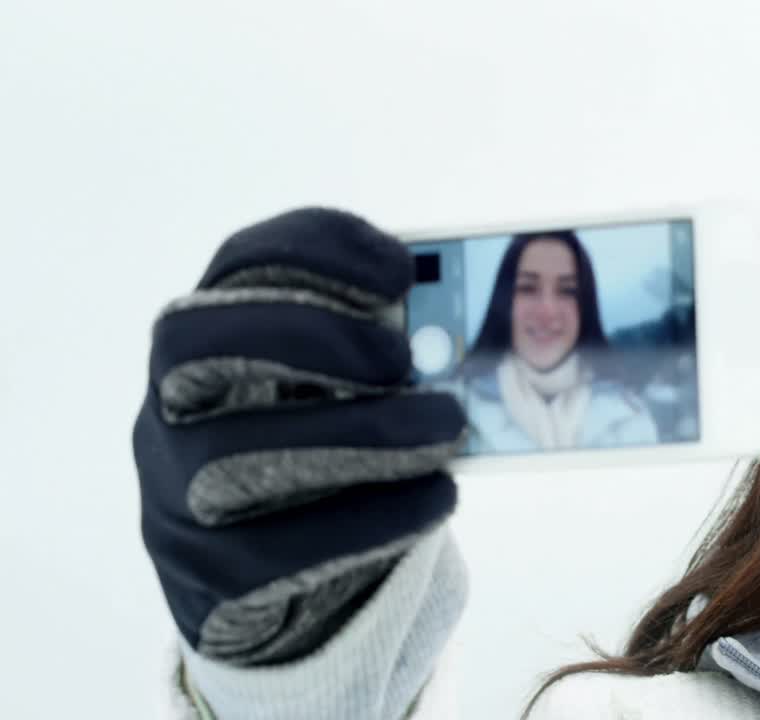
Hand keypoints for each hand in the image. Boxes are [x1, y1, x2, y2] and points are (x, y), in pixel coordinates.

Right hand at [133, 208, 465, 665]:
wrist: (270, 587)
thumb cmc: (322, 462)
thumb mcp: (345, 397)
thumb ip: (382, 359)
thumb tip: (456, 343)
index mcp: (212, 344)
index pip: (236, 267)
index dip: (311, 251)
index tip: (400, 267)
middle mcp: (168, 410)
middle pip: (194, 343)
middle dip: (307, 336)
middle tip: (402, 358)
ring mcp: (172, 495)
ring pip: (232, 454)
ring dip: (356, 434)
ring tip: (445, 430)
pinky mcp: (207, 578)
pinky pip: (276, 552)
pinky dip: (370, 518)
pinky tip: (436, 497)